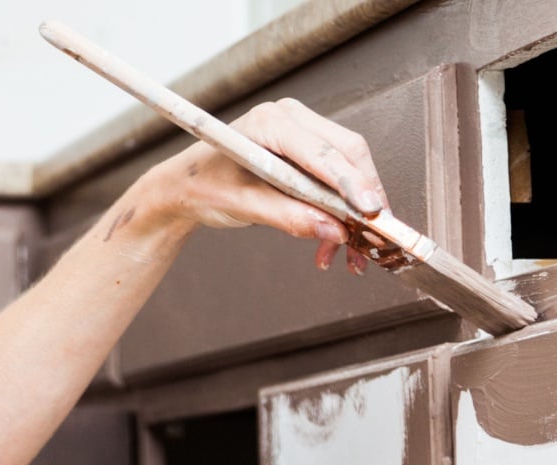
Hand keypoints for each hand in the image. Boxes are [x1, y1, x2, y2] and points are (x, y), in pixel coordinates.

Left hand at [149, 97, 389, 274]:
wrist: (185, 186)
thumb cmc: (203, 186)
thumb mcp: (242, 205)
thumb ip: (288, 217)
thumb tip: (334, 231)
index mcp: (271, 122)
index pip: (323, 152)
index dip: (352, 183)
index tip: (371, 211)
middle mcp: (292, 119)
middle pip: (348, 154)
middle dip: (364, 199)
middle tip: (372, 239)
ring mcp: (301, 131)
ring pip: (349, 168)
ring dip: (355, 211)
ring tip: (351, 254)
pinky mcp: (306, 151)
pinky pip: (337, 177)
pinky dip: (341, 210)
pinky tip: (333, 242)